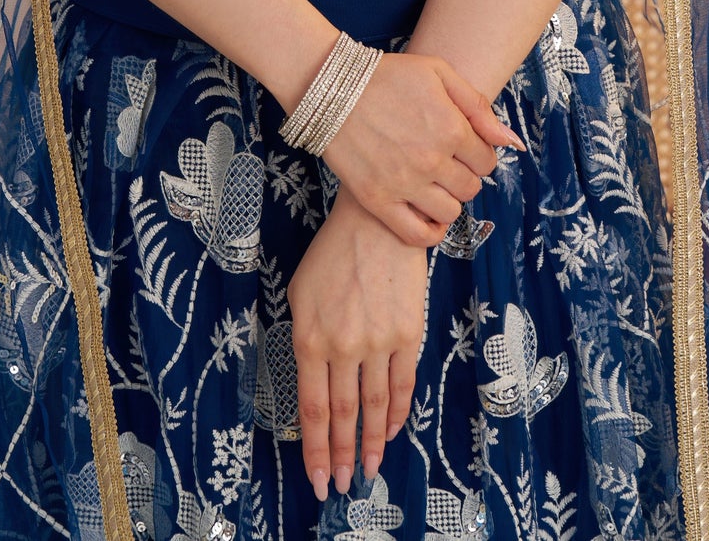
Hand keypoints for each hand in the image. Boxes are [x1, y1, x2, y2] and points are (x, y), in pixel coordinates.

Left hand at [288, 184, 428, 501]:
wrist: (377, 221)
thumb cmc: (331, 255)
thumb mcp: (300, 293)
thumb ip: (303, 340)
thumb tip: (311, 384)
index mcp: (310, 337)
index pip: (313, 409)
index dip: (315, 449)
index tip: (317, 479)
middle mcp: (343, 345)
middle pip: (343, 416)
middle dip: (339, 456)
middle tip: (339, 487)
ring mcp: (378, 341)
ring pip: (374, 406)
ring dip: (370, 444)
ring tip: (366, 470)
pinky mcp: (407, 333)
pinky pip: (402, 384)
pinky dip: (396, 413)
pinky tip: (389, 431)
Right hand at [320, 51, 523, 246]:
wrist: (331, 87)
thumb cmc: (387, 75)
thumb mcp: (437, 71)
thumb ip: (477, 105)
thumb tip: (511, 141)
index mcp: (450, 128)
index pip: (486, 161)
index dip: (477, 153)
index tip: (462, 146)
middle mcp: (431, 160)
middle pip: (471, 188)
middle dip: (464, 175)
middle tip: (445, 162)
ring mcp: (404, 183)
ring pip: (449, 212)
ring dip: (447, 199)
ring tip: (432, 182)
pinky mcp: (377, 200)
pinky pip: (417, 235)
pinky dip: (430, 231)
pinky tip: (426, 213)